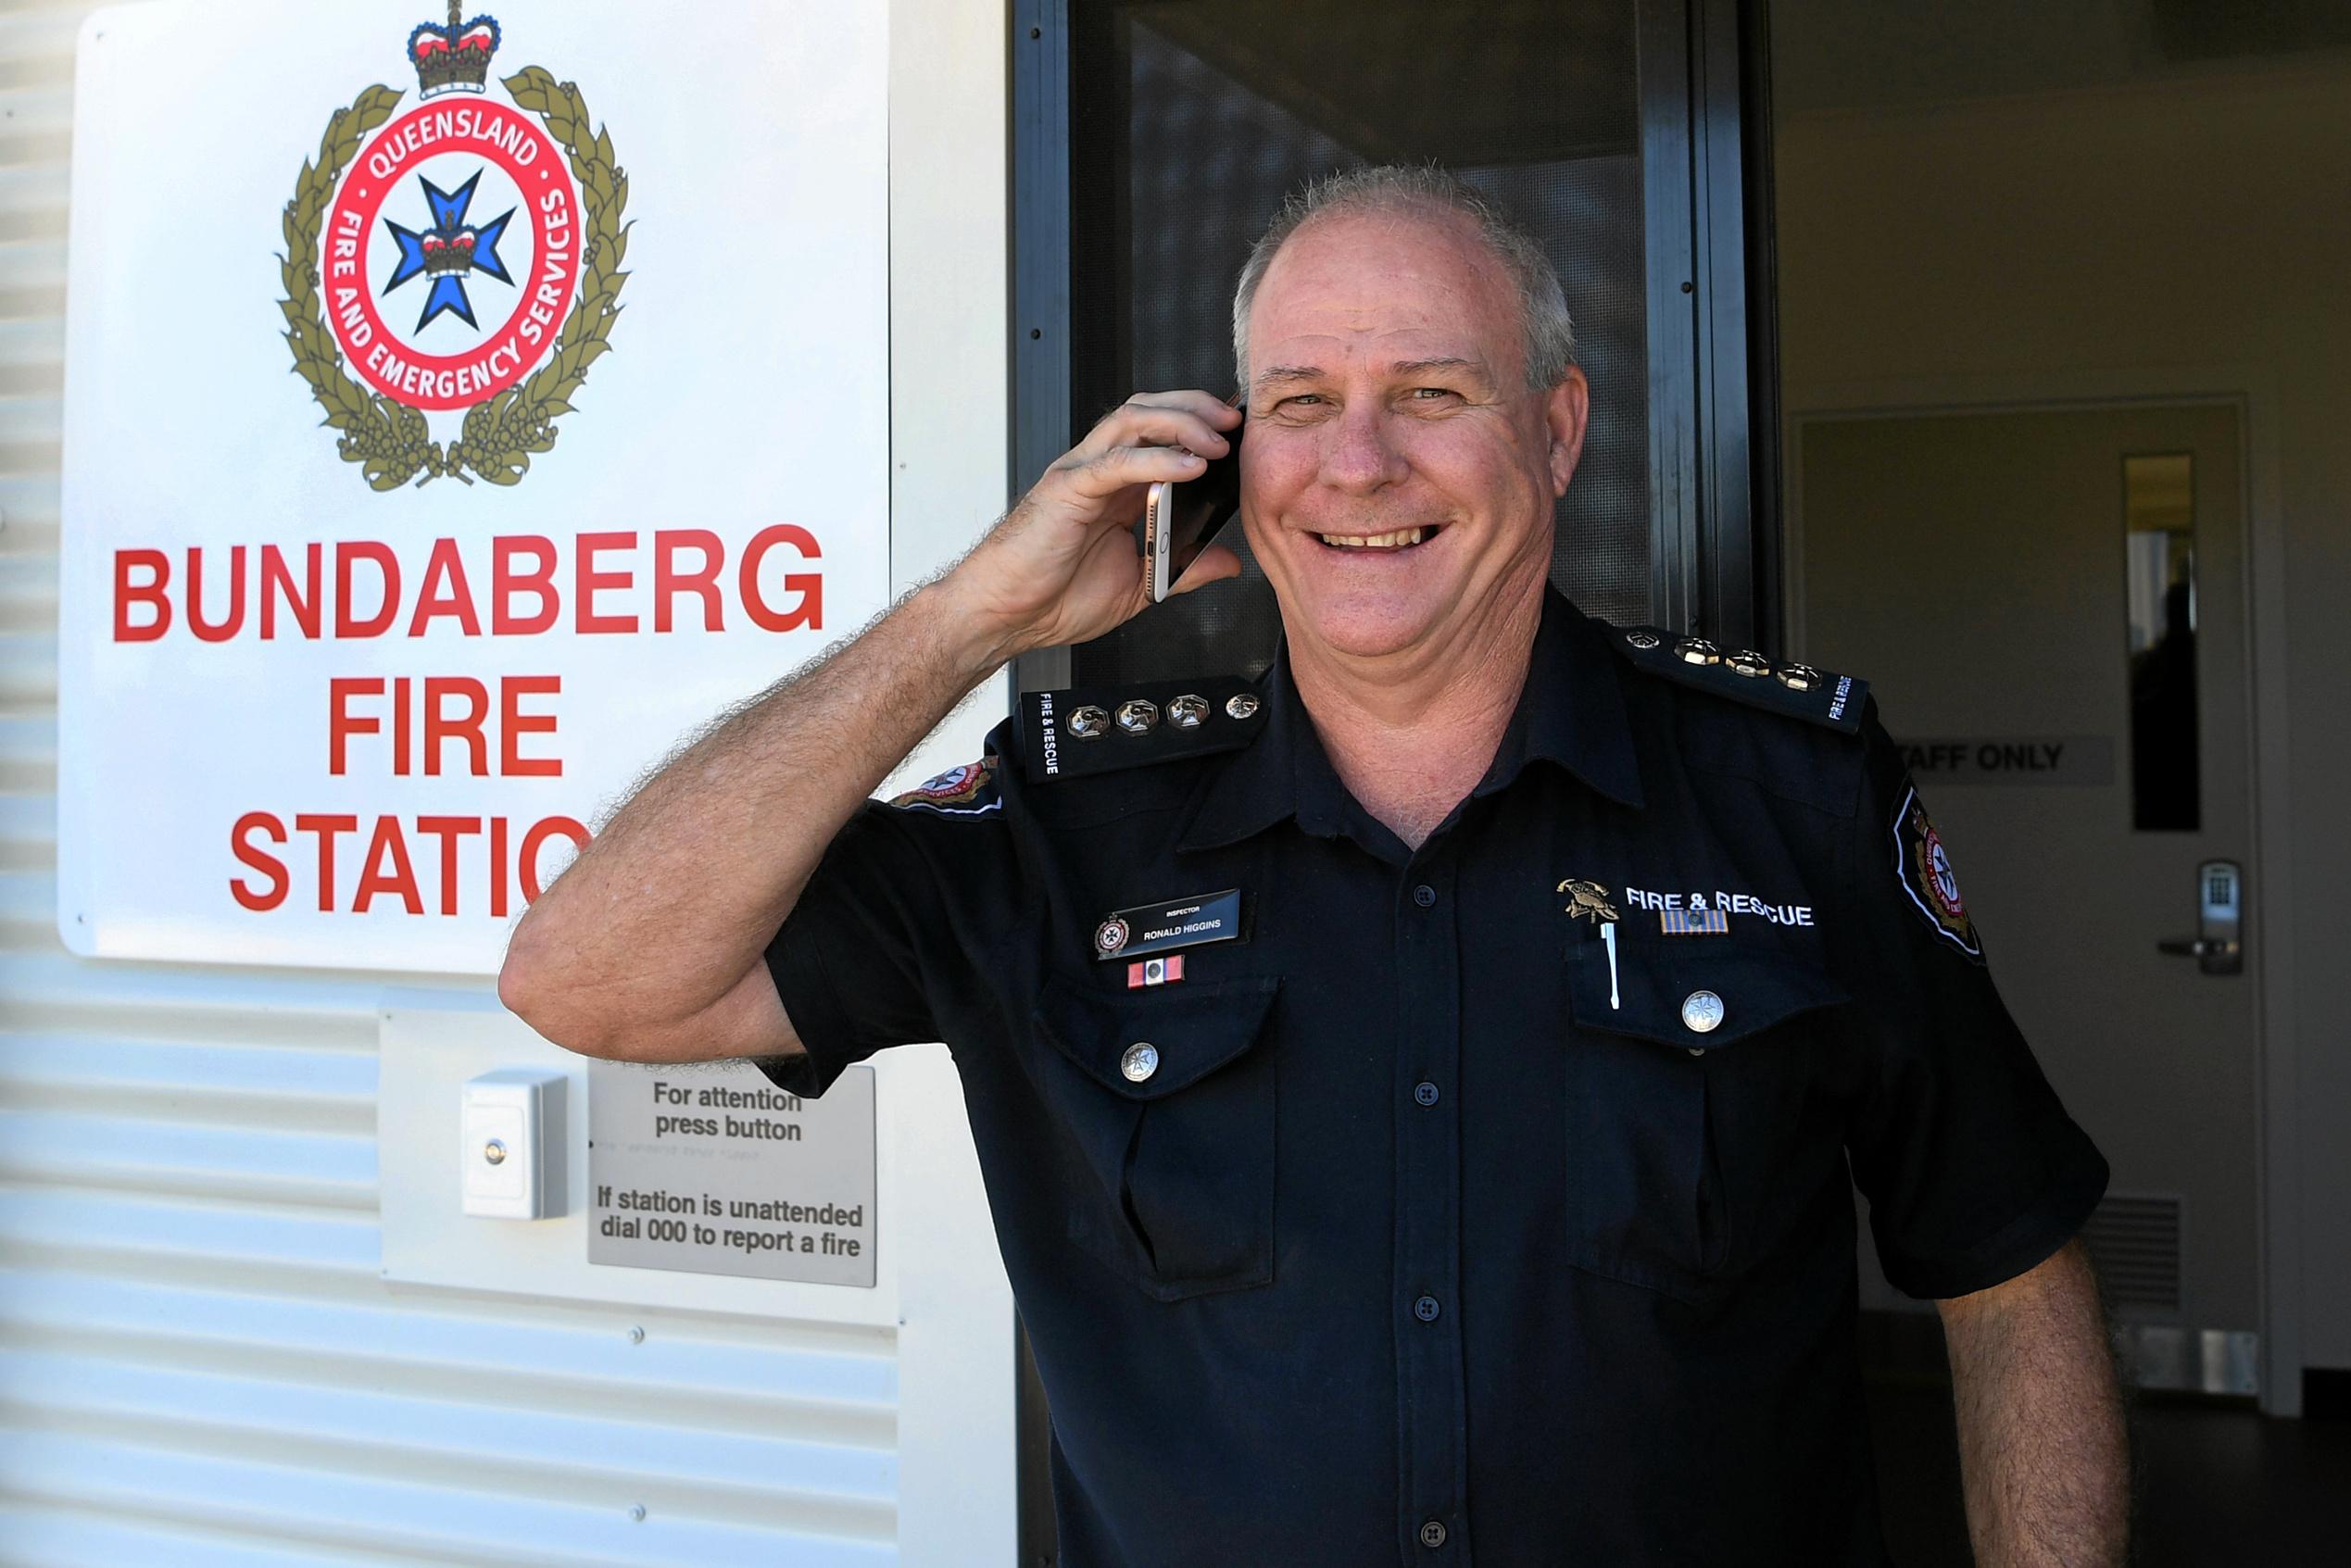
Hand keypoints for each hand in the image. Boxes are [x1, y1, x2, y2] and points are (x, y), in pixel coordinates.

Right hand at [944, 390, 1244, 658]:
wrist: (1005, 617)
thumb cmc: (1055, 597)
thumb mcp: (1141, 586)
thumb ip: (1185, 569)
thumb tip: (1228, 561)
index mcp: (1117, 488)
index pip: (1160, 432)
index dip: (1200, 422)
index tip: (1239, 430)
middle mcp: (1099, 470)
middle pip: (1149, 411)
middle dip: (1196, 407)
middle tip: (1234, 422)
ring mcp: (1081, 474)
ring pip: (1132, 421)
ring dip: (1180, 422)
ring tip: (1216, 439)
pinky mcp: (1067, 490)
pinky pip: (1117, 463)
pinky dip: (1156, 460)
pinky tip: (1189, 467)